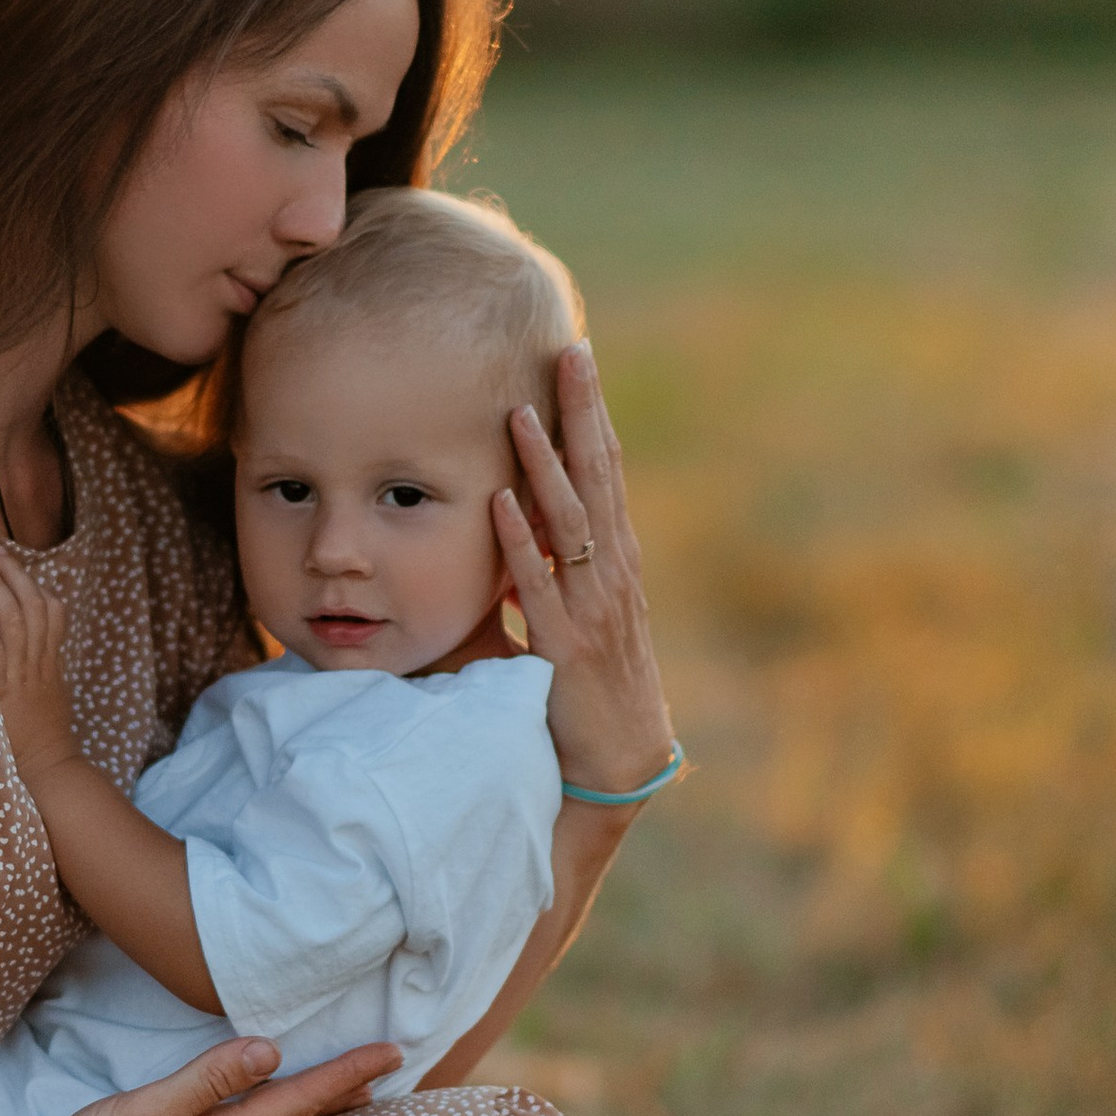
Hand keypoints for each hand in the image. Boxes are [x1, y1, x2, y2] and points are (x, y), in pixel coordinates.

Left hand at [0, 545, 79, 782]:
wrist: (49, 766)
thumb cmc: (43, 736)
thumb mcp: (50, 695)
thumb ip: (40, 669)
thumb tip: (28, 649)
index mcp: (51, 662)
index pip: (54, 613)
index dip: (36, 585)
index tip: (16, 567)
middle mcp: (39, 663)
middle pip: (34, 606)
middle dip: (14, 575)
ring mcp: (22, 675)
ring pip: (16, 620)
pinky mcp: (2, 691)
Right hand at [0, 1034, 402, 1115]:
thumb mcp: (144, 1115)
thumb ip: (205, 1082)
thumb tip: (271, 1051)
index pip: (295, 1104)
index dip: (345, 1075)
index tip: (394, 1052)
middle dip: (341, 1091)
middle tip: (390, 1067)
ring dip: (308, 1103)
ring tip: (344, 1088)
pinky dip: (264, 1110)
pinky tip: (258, 1108)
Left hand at [489, 340, 676, 800]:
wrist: (615, 763)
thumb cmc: (588, 688)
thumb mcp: (575, 614)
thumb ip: (547, 568)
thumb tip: (512, 518)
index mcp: (615, 561)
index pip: (606, 472)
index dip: (593, 416)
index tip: (578, 360)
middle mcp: (611, 573)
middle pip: (597, 478)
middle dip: (582, 414)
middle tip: (571, 352)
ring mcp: (591, 607)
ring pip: (567, 521)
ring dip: (542, 465)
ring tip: (520, 411)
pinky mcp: (563, 645)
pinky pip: (536, 584)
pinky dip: (518, 540)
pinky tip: (500, 500)